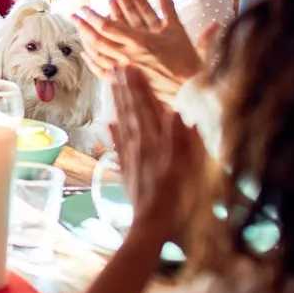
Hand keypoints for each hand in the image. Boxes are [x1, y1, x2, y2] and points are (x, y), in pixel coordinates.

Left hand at [71, 0, 216, 101]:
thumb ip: (168, 4)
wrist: (190, 91)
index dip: (93, 16)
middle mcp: (128, 56)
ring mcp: (125, 71)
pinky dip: (92, 62)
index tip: (84, 8)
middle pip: (98, 39)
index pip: (108, 26)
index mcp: (139, 42)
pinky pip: (103, 71)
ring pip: (98, 54)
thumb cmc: (187, 60)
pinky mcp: (127, 83)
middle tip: (74, 16)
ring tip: (77, 31)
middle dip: (84, 26)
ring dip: (86, 41)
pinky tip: (86, 54)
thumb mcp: (177, 29)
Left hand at [107, 66, 205, 246]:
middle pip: (129, 112)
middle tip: (116, 68)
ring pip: (122, 124)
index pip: (143, 108)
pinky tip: (110, 123)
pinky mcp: (127, 171)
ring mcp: (130, 158)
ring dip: (118, 104)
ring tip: (112, 86)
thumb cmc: (174, 197)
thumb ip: (179, 139)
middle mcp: (138, 145)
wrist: (152, 225)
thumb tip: (175, 111)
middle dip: (124, 89)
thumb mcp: (183, 167)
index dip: (137, 88)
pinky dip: (114, 133)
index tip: (130, 67)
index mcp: (152, 141)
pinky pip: (118, 146)